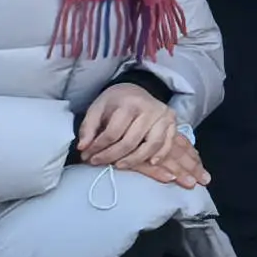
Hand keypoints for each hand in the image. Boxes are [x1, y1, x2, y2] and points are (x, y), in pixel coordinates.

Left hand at [76, 82, 201, 184]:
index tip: (86, 155)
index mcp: (130, 103)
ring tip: (118, 165)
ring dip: (133, 160)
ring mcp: (164, 116)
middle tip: (97, 162)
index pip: (113, 132)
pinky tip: (150, 163)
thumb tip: (83, 148)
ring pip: (151, 145)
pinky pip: (168, 144)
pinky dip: (160, 155)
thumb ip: (88, 127)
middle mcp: (150, 109)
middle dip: (111, 156)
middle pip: (130, 141)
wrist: (136, 90)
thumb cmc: (115, 102)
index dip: (98, 147)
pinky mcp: (173, 123)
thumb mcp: (97, 108)